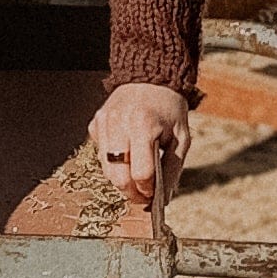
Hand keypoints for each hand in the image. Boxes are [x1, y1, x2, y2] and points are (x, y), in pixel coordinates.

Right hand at [93, 82, 192, 215]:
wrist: (150, 78)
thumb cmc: (169, 110)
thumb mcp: (181, 138)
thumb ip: (172, 169)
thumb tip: (163, 199)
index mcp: (143, 125)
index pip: (141, 173)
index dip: (148, 190)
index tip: (153, 194)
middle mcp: (119, 123)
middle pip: (118, 176)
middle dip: (131, 192)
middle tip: (144, 194)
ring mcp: (103, 123)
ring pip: (106, 169)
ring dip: (122, 179)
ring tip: (137, 175)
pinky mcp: (95, 124)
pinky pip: (101, 155)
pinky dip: (113, 162)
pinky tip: (127, 152)